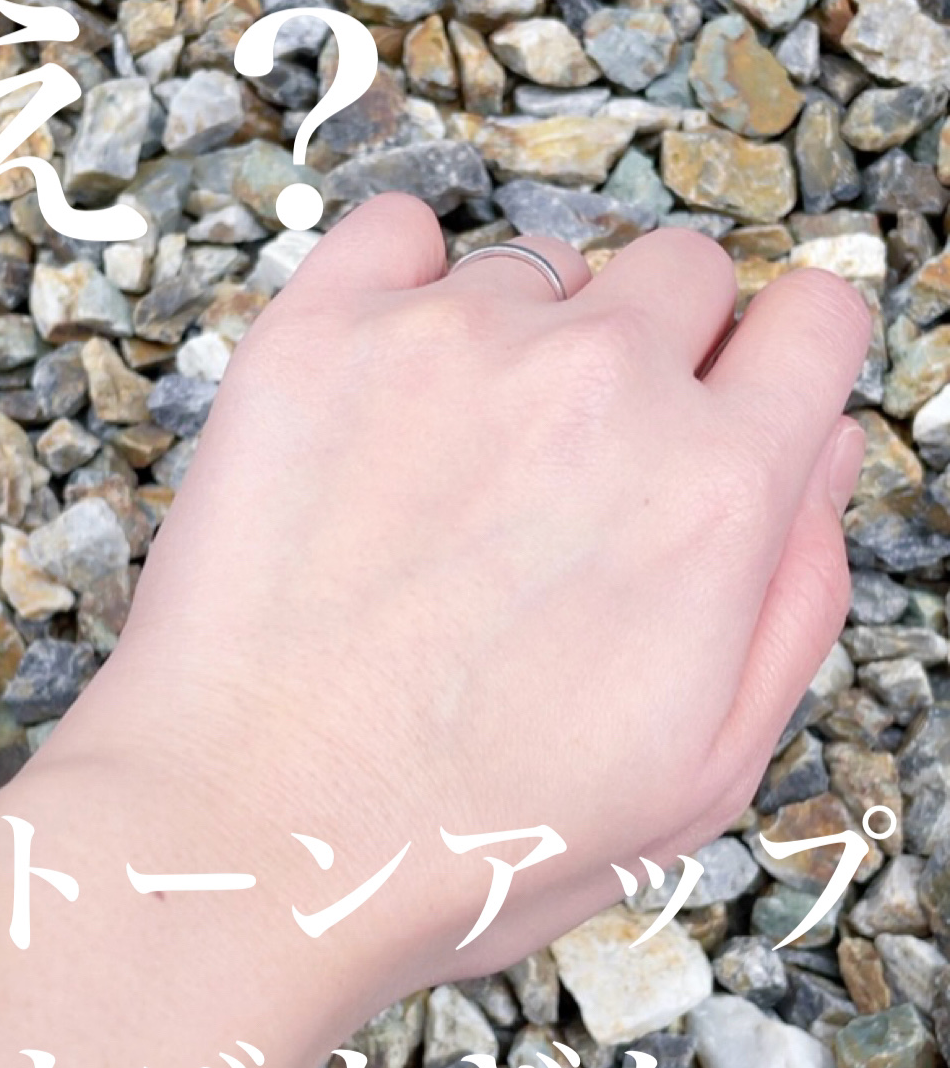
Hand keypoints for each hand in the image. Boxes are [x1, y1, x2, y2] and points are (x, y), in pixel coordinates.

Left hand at [46, 194, 870, 993]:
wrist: (251, 838)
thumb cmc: (470, 832)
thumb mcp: (704, 771)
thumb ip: (798, 595)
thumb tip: (815, 450)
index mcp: (715, 489)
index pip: (815, 318)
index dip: (784, 361)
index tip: (738, 395)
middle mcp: (600, 384)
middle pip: (682, 269)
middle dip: (661, 348)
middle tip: (583, 462)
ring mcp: (454, 342)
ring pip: (541, 270)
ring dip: (524, 341)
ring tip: (453, 470)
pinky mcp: (321, 334)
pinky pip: (399, 229)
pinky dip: (405, 280)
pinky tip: (389, 377)